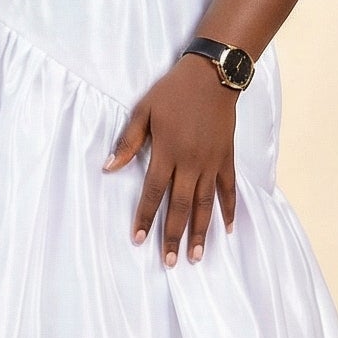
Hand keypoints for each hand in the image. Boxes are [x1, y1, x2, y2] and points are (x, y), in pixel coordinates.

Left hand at [103, 55, 238, 264]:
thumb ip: (128, 142)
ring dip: (201, 231)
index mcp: (167, 152)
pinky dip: (228, 209)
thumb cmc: (173, 92)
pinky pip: (228, 189)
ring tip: (197, 256)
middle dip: (174, 235)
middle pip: (181, 206)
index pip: (153, 192)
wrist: (212, 76)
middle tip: (170, 261)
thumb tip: (108, 167)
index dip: (145, 216)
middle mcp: (191, 163)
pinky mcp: (226, 158)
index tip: (139, 239)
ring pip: (205, 204)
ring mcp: (212, 163)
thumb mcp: (144, 110)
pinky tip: (227, 229)